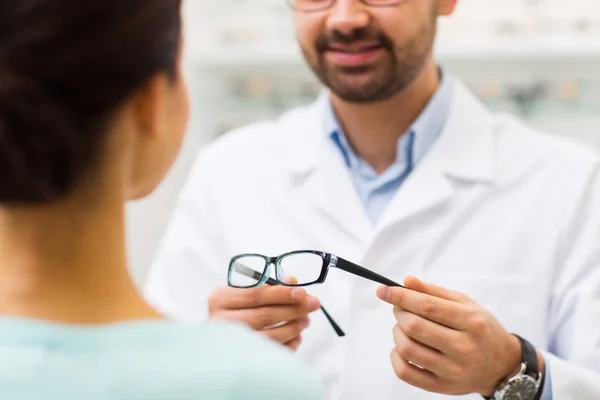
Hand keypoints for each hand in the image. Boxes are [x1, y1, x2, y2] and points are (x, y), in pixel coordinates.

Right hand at [208, 284, 320, 350]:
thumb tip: (292, 281)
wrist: (217, 343)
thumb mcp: (244, 293)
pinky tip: (297, 337)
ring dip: (293, 327)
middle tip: (312, 304)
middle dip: (293, 309)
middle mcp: (221, 323)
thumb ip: (267, 287)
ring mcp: (230, 345)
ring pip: (269, 336)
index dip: (282, 293)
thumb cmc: (234, 310)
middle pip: (264, 315)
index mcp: (220, 300)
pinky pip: (271, 354)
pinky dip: (288, 345)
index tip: (302, 292)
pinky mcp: (241, 361)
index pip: (256, 295)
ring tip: (306, 320)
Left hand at [376, 276, 523, 396]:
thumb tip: (406, 281)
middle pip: (414, 326)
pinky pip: (405, 372)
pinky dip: (395, 357)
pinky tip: (401, 348)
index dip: (401, 296)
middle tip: (400, 308)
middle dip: (399, 313)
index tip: (383, 290)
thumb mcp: (465, 304)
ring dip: (397, 332)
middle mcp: (463, 347)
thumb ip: (434, 292)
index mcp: (471, 322)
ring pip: (407, 348)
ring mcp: (452, 370)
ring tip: (404, 327)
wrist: (500, 364)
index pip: (427, 306)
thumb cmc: (480, 328)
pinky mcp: (442, 387)